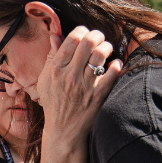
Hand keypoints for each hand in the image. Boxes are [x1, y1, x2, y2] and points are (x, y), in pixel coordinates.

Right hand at [35, 26, 120, 150]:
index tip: (84, 33)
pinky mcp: (98, 95)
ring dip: (107, 47)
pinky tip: (114, 64)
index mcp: (56, 69)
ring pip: (101, 54)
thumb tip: (56, 34)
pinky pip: (113, 73)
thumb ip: (51, 56)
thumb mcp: (45, 80)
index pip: (73, 38)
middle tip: (98, 38)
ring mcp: (85, 86)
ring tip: (106, 49)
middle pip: (88, 42)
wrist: (63, 131)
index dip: (82, 30)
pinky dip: (116, 65)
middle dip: (97, 35)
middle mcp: (70, 76)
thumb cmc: (53, 103)